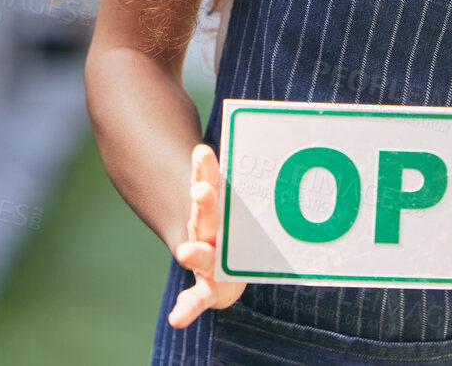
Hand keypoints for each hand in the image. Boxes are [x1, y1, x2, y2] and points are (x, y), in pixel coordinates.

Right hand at [167, 144, 246, 327]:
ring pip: (200, 252)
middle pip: (206, 213)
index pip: (209, 180)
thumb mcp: (237, 199)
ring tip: (186, 252)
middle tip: (202, 190)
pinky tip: (177, 317)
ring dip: (193, 252)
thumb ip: (246, 174)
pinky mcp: (207, 286)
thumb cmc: (231, 224)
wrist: (215, 260)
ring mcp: (205, 256)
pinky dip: (187, 307)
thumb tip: (274, 134)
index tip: (202, 151)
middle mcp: (205, 230)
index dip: (205, 168)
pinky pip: (197, 297)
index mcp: (214, 206)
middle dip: (205, 203)